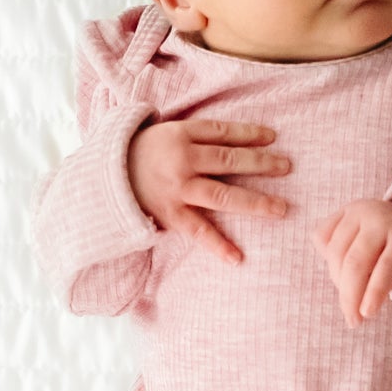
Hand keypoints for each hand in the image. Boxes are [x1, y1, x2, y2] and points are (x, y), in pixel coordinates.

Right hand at [126, 117, 292, 265]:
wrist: (103, 178)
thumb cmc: (140, 153)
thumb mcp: (165, 133)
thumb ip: (197, 136)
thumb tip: (237, 140)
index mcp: (180, 135)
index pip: (222, 132)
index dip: (249, 134)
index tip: (274, 137)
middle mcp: (182, 161)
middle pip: (228, 161)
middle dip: (261, 163)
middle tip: (287, 166)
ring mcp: (177, 190)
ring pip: (222, 196)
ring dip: (254, 202)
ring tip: (281, 209)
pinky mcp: (170, 215)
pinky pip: (199, 231)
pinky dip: (218, 245)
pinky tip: (238, 258)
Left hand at [312, 196, 391, 328]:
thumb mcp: (366, 242)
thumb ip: (345, 258)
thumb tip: (340, 292)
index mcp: (351, 211)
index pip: (323, 240)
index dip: (330, 267)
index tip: (344, 287)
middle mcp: (366, 213)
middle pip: (338, 256)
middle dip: (342, 289)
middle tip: (349, 315)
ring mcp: (386, 224)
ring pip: (356, 265)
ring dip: (351, 297)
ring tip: (355, 320)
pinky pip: (383, 272)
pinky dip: (373, 294)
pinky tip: (369, 312)